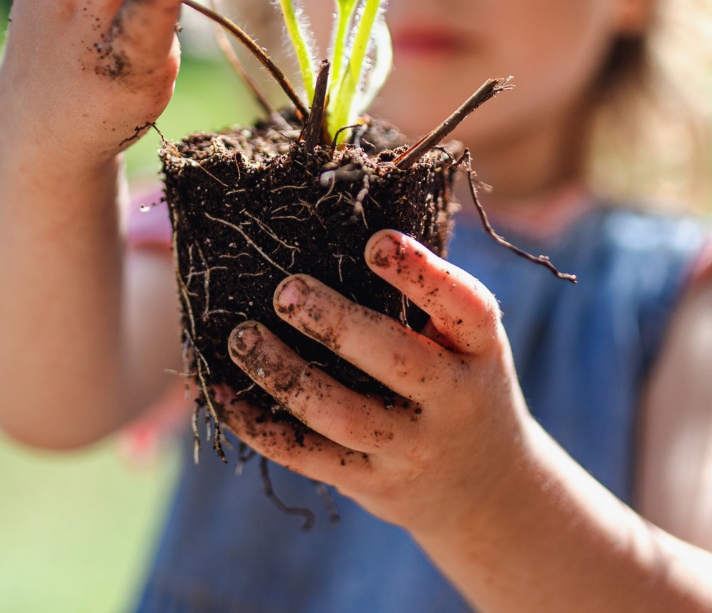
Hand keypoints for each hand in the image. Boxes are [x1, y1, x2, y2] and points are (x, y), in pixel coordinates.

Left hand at [223, 229, 533, 542]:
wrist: (489, 492)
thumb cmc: (460, 382)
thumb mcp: (466, 341)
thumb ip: (423, 294)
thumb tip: (341, 218)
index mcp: (480, 350)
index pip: (465, 307)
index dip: (423, 274)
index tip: (375, 242)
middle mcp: (454, 400)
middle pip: (397, 362)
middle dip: (337, 325)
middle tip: (286, 290)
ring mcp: (413, 448)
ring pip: (344, 415)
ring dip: (286, 374)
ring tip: (242, 337)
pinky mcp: (372, 482)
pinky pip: (310, 457)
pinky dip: (260, 426)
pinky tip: (222, 395)